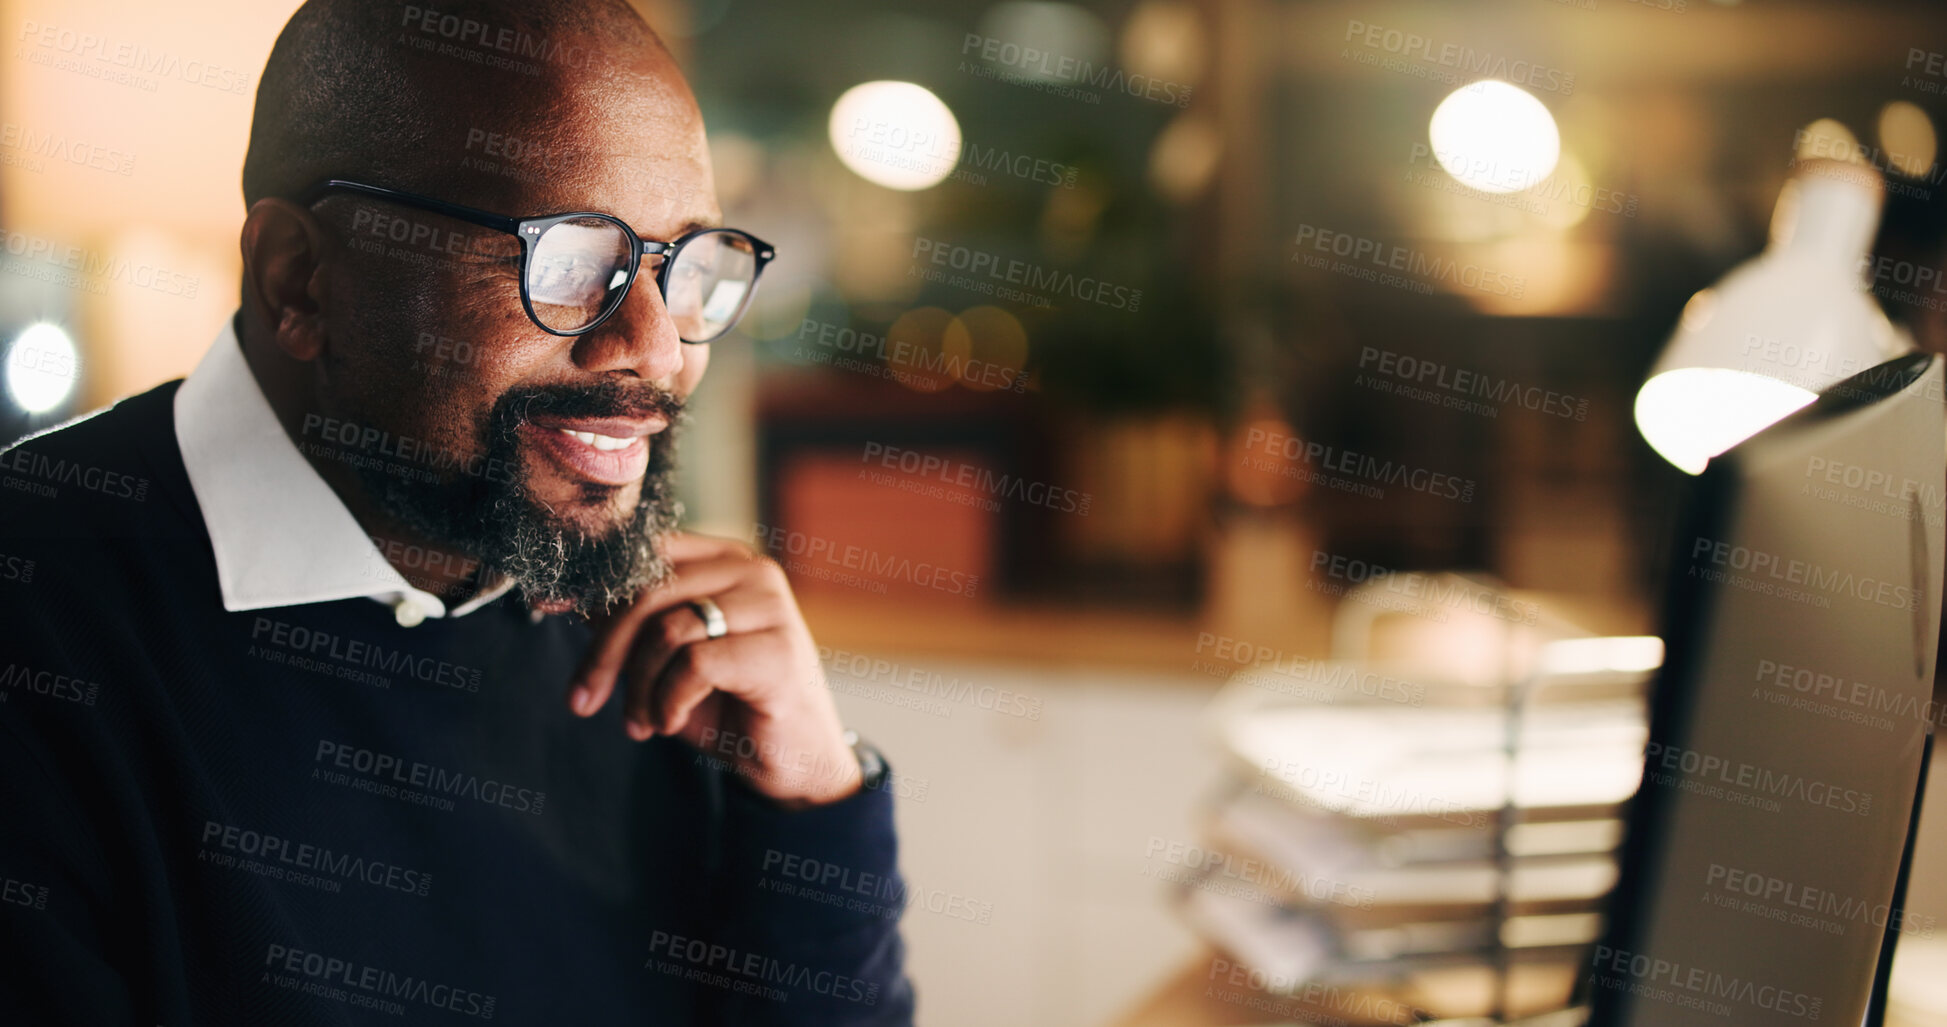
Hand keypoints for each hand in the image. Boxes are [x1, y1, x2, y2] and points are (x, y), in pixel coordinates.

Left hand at [565, 532, 862, 807]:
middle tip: (583, 699)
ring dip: (640, 688)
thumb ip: (630, 624)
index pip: (646, 552)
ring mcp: (771, 607)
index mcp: (724, 559)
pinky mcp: (778, 651)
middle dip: (605, 650)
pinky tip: (670, 722)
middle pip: (648, 590)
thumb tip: (571, 597)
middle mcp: (752, 570)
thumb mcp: (666, 660)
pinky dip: (668, 701)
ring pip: (668, 629)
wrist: (793, 760)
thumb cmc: (730, 705)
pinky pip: (695, 665)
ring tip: (642, 722)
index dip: (593, 579)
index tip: (548, 604)